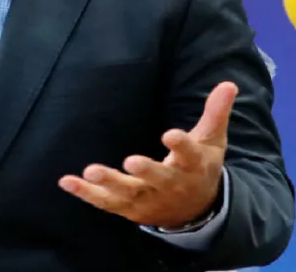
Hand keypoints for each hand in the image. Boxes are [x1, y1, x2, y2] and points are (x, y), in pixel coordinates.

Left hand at [58, 81, 236, 228]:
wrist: (194, 212)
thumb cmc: (200, 167)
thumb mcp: (212, 141)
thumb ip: (215, 113)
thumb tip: (228, 84)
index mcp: (193, 166)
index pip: (188, 154)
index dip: (181, 145)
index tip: (171, 134)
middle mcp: (170, 185)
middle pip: (158, 178)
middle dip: (145, 171)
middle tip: (131, 161)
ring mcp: (148, 198)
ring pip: (127, 193)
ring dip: (109, 183)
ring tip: (90, 171)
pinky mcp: (128, 208)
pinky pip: (105, 202)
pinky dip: (86, 194)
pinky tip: (67, 181)